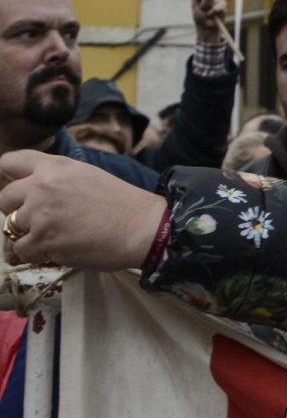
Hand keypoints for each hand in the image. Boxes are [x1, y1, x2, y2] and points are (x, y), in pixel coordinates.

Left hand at [0, 151, 165, 269]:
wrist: (141, 227)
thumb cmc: (120, 202)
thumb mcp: (86, 176)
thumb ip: (55, 179)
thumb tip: (27, 195)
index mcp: (55, 166)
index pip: (9, 162)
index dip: (6, 177)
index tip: (14, 189)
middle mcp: (42, 186)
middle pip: (4, 198)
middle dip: (16, 210)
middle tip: (38, 219)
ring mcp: (40, 214)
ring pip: (10, 228)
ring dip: (26, 235)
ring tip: (51, 237)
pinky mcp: (42, 241)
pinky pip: (19, 251)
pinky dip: (33, 254)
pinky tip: (53, 251)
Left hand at [189, 0, 225, 45]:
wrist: (206, 29)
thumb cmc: (199, 18)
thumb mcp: (194, 6)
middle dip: (206, 0)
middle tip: (202, 8)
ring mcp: (218, 1)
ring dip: (211, 7)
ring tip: (207, 15)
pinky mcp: (224, 7)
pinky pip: (222, 4)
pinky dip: (217, 9)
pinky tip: (214, 14)